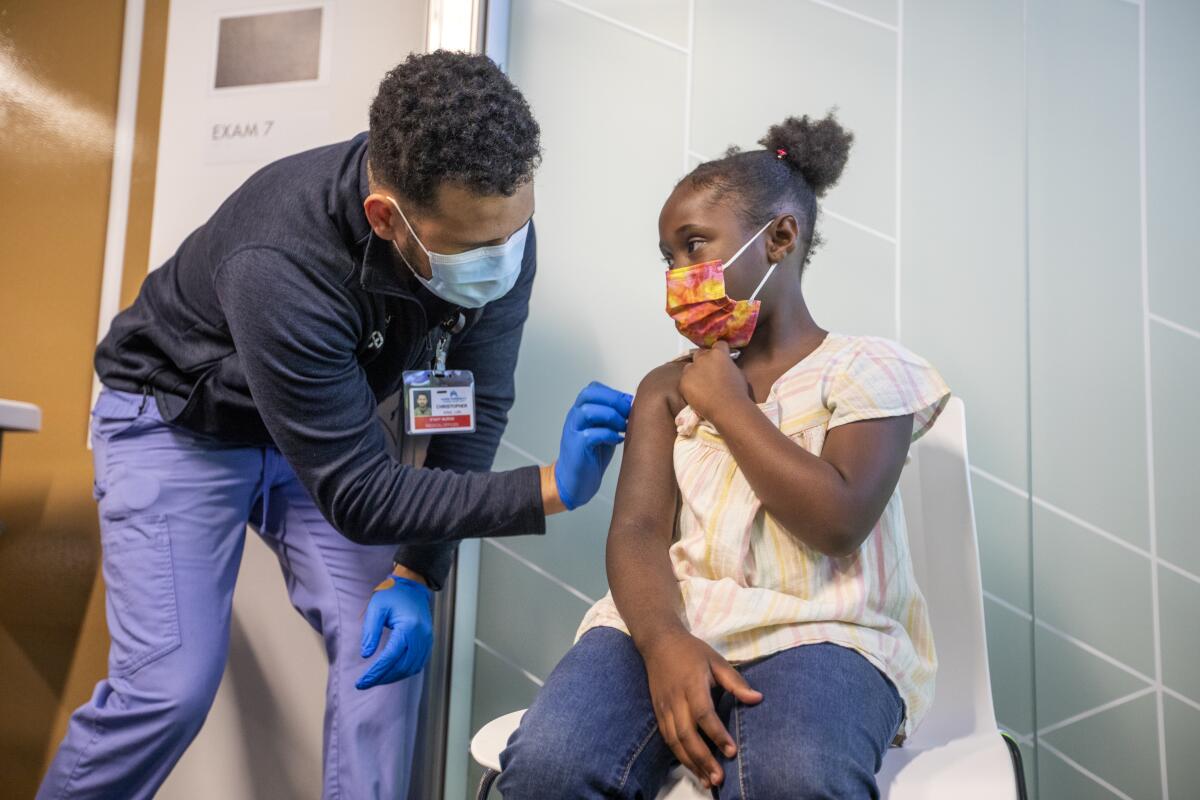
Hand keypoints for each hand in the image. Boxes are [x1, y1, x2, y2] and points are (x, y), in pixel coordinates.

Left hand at [355, 572, 432, 689]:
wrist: (413, 586)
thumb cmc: (392, 594)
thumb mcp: (376, 608)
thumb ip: (370, 632)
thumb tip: (366, 655)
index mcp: (408, 627)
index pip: (390, 657)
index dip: (375, 672)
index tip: (361, 682)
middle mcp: (421, 636)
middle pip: (402, 666)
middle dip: (382, 678)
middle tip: (364, 684)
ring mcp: (427, 640)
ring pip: (411, 668)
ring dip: (393, 677)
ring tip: (376, 679)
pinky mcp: (428, 642)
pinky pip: (417, 664)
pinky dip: (403, 672)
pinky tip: (390, 672)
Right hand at [553, 381, 633, 509]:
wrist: (575, 481)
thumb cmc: (591, 455)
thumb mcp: (604, 430)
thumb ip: (613, 417)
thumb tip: (631, 404)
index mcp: (580, 410)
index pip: (593, 388)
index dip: (613, 393)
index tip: (628, 403)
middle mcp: (574, 417)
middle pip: (589, 394)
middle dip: (613, 399)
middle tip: (627, 412)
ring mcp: (573, 431)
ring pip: (588, 411)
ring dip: (611, 416)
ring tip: (622, 426)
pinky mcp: (576, 446)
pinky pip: (591, 434)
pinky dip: (609, 434)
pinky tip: (618, 440)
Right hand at [641, 629, 762, 788]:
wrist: (659, 643)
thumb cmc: (692, 651)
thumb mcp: (716, 660)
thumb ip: (736, 682)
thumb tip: (757, 699)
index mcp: (692, 684)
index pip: (703, 713)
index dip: (716, 734)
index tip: (731, 751)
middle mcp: (675, 699)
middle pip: (686, 733)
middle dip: (702, 758)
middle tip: (719, 778)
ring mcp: (664, 707)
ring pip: (675, 741)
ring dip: (690, 763)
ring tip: (707, 781)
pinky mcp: (658, 712)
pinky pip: (667, 739)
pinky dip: (679, 756)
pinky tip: (693, 768)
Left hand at [679, 341, 751, 424]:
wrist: (727, 408)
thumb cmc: (737, 392)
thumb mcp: (738, 373)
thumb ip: (729, 365)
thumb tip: (726, 366)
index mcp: (719, 353)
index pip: (718, 344)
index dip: (721, 351)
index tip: (721, 357)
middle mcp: (703, 358)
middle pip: (701, 353)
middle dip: (705, 360)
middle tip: (710, 372)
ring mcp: (692, 369)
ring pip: (690, 366)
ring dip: (695, 372)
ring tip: (702, 384)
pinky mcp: (683, 382)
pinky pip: (684, 380)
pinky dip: (689, 384)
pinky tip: (697, 393)